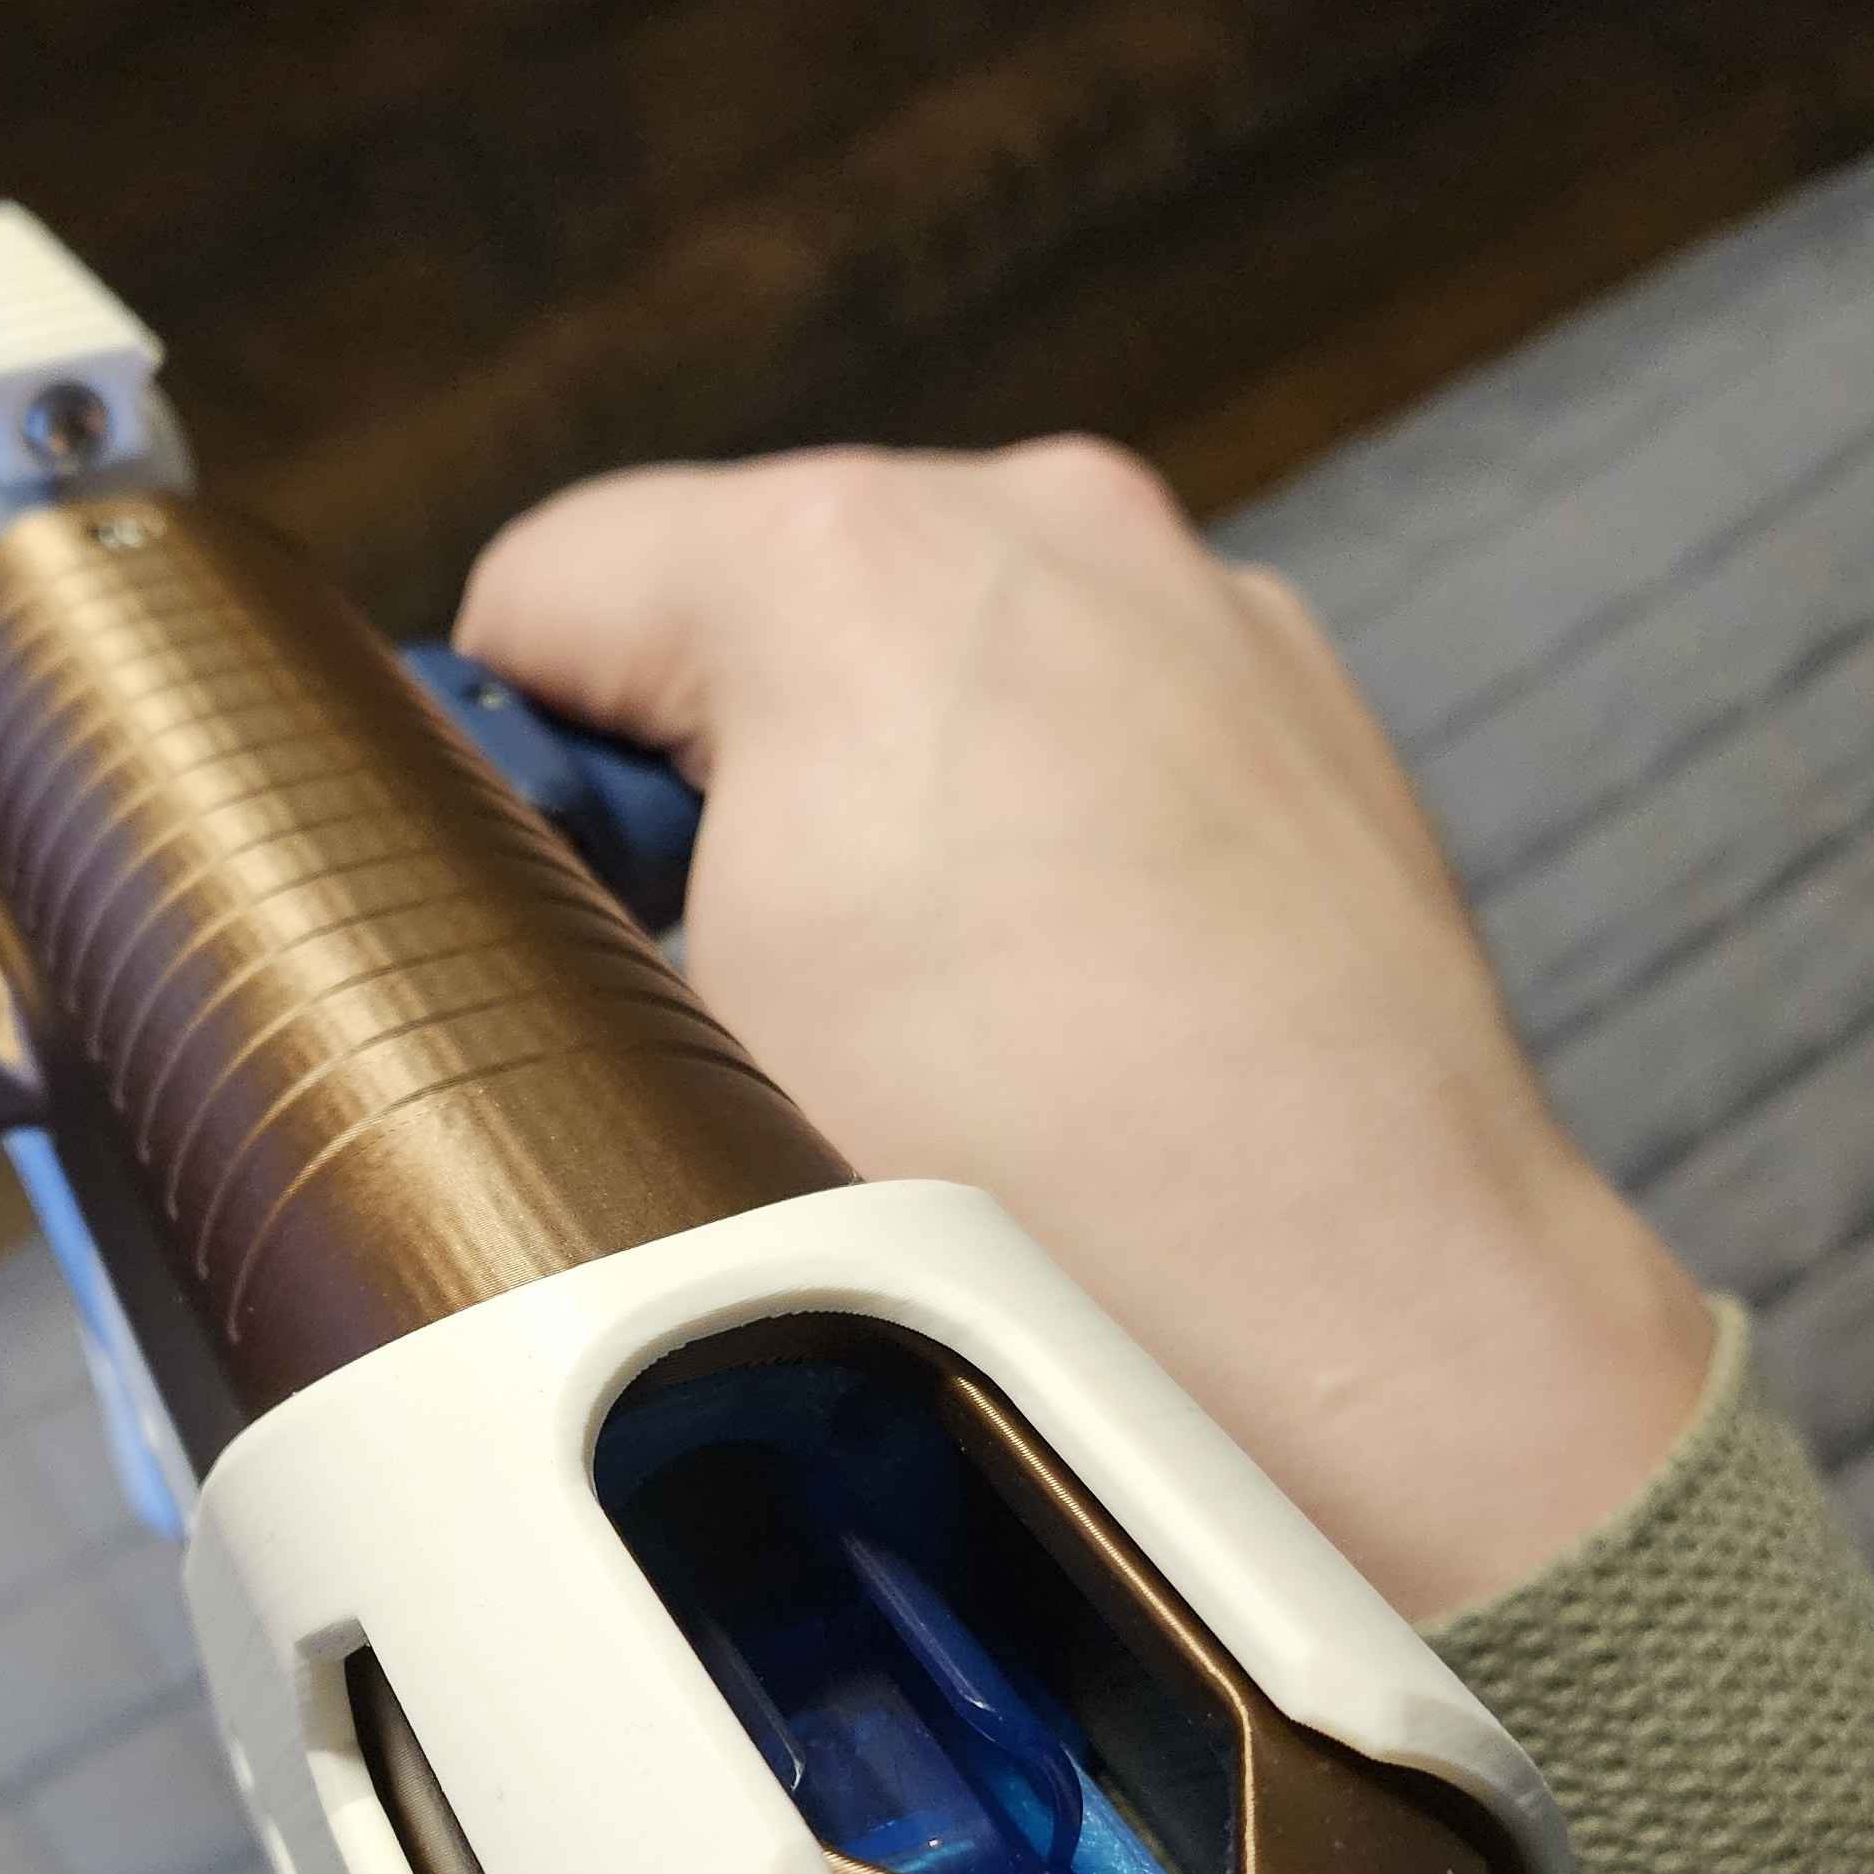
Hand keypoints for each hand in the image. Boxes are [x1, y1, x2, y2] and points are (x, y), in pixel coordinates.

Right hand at [454, 440, 1710, 1621]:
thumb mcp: (670, 1060)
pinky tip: (1063, 1014)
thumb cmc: (1040, 1222)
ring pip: (932, 663)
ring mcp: (1201, 609)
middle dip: (712, 780)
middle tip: (737, 999)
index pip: (547, 586)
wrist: (1375, 1349)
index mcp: (842, 563)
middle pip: (747, 603)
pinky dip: (1047, 829)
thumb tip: (498, 888)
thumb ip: (540, 909)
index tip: (542, 904)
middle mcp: (1042, 524)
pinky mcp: (1308, 713)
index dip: (506, 758)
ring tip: (925, 1029)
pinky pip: (1094, 722)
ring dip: (882, 804)